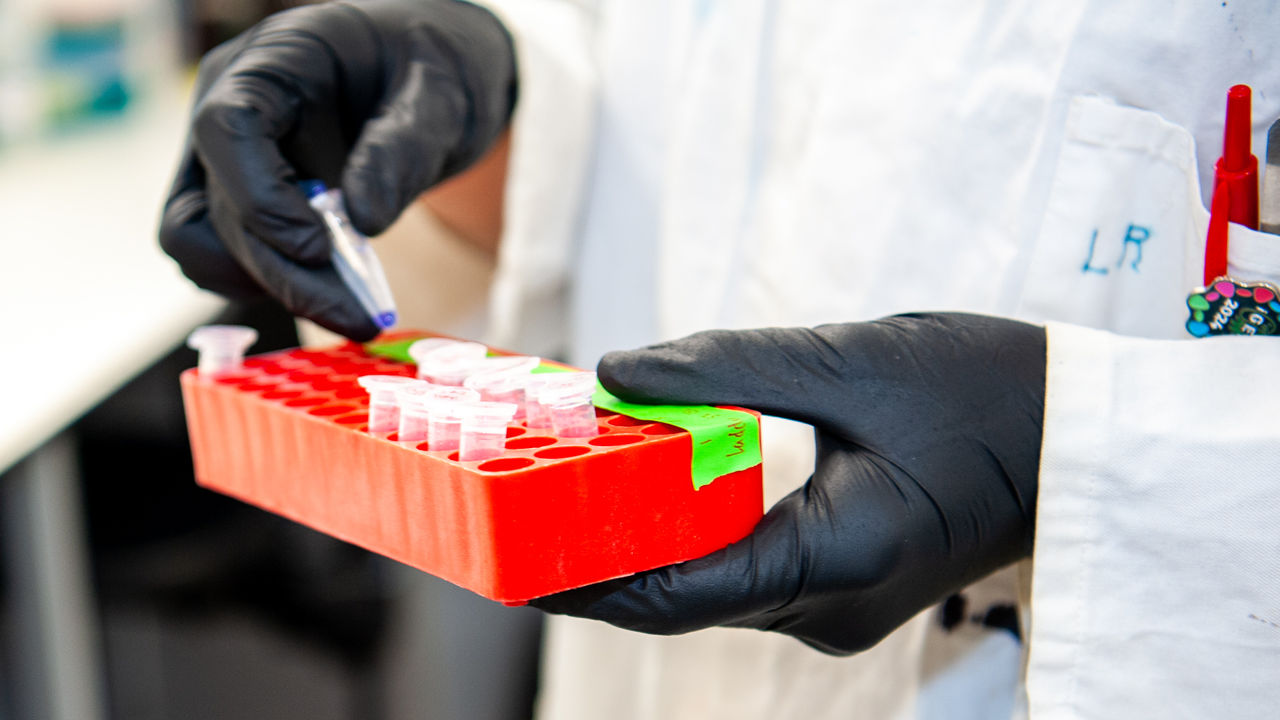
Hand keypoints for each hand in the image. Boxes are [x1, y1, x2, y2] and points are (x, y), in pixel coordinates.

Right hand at [160, 0, 515, 339]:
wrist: (429, 79)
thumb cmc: (434, 68)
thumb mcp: (442, 95)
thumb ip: (404, 147)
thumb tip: (365, 222)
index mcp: (273, 62)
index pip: (227, 128)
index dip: (261, 198)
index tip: (320, 249)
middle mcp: (230, 106)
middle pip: (216, 205)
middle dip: (285, 273)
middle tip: (360, 319)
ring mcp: (226, 156)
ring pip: (200, 242)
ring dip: (268, 286)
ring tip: (350, 310)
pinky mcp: (239, 198)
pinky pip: (222, 256)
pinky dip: (269, 284)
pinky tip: (332, 293)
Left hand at [532, 313, 1045, 654]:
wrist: (1080, 433)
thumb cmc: (989, 393)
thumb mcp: (851, 362)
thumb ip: (727, 367)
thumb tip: (616, 371)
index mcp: (832, 563)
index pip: (671, 594)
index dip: (579, 581)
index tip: (506, 560)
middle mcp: (828, 607)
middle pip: (680, 595)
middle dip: (596, 555)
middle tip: (517, 506)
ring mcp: (837, 604)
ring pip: (710, 582)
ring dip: (644, 538)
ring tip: (568, 487)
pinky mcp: (842, 580)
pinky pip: (745, 566)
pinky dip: (692, 530)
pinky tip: (656, 485)